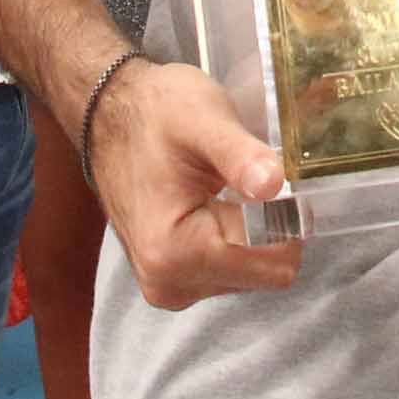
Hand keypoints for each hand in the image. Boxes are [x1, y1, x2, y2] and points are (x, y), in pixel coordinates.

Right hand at [86, 58, 300, 309]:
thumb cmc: (157, 112)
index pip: (273, 265)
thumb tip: (274, 185)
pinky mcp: (172, 277)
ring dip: (252, 229)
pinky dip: (236, 234)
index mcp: (175, 255)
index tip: (274, 179)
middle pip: (264, 271)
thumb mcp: (203, 121)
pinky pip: (231, 266)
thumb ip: (239, 155)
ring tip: (228, 184)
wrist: (112, 116)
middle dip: (269, 225)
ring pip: (251, 270)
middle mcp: (168, 284)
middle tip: (250, 175)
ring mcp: (168, 286)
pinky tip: (218, 198)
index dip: (286, 220)